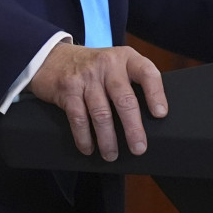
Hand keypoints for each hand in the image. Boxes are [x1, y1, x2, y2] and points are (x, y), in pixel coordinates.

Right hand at [27, 42, 166, 161]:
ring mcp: (86, 77)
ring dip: (107, 139)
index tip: (160, 114)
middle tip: (138, 148)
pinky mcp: (68, 89)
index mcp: (125, 58)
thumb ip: (132, 81)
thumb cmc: (92, 68)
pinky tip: (88, 148)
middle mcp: (107, 64)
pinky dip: (84, 137)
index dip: (156, 94)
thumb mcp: (115, 65)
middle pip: (124, 99)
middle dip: (133, 128)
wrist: (52, 58)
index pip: (146, 73)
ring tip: (111, 155)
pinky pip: (78, 117)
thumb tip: (151, 118)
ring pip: (101, 113)